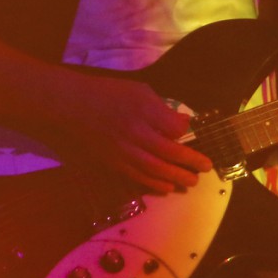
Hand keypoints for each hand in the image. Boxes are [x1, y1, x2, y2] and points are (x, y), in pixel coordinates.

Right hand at [58, 73, 213, 194]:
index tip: (192, 131)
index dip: (186, 132)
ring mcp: (122, 150)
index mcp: (142, 110)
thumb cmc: (107, 93)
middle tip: (206, 166)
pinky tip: (167, 187)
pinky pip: (137, 176)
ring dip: (176, 177)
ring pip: (155, 169)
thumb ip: (161, 107)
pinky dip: (155, 183)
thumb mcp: (138, 90)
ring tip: (192, 181)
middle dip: (190, 161)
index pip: (173, 128)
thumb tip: (182, 123)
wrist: (71, 106)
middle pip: (168, 152)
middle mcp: (134, 133)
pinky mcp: (112, 163)